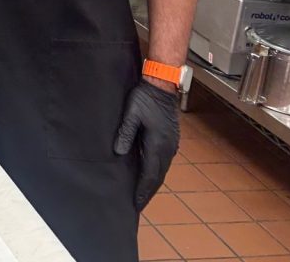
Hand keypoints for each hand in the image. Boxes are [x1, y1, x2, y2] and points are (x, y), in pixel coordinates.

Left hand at [113, 81, 179, 209]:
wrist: (161, 84)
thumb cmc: (145, 97)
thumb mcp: (131, 113)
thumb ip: (125, 132)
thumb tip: (118, 152)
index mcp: (158, 144)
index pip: (150, 174)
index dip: (142, 190)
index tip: (136, 203)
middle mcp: (167, 147)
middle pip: (158, 176)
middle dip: (148, 191)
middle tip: (138, 205)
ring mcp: (170, 144)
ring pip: (161, 170)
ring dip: (152, 182)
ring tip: (142, 194)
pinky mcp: (169, 139)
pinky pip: (163, 161)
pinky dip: (155, 172)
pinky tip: (148, 174)